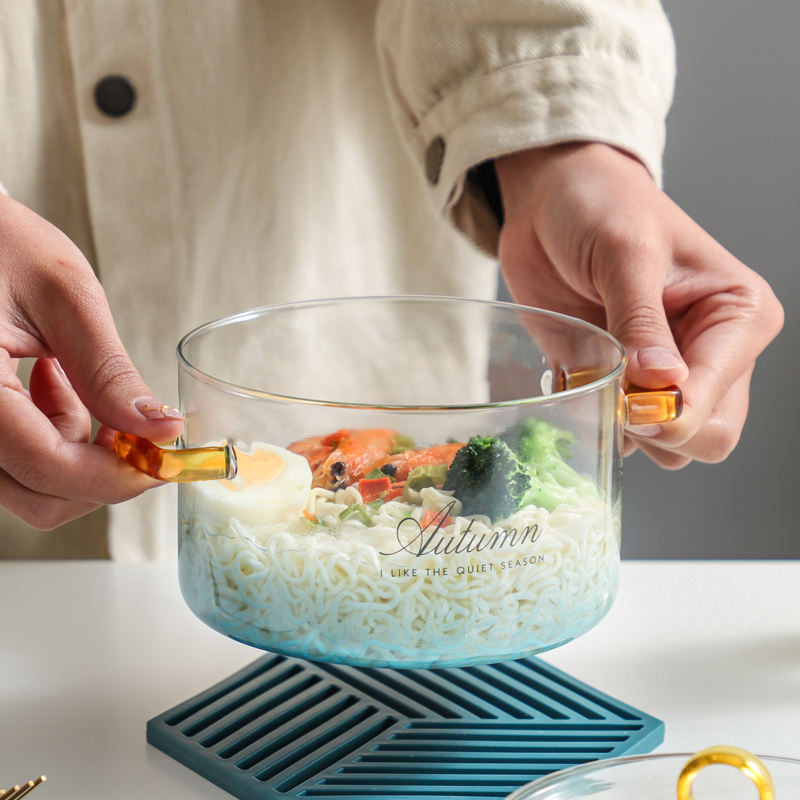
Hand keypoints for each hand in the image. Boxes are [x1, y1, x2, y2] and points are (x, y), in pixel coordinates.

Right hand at [0, 195, 183, 527]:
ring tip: (77, 385)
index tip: (164, 457)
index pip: (47, 466)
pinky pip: (10, 463)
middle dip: (102, 473)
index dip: (117, 474)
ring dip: (75, 456)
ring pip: (25, 487)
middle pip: (37, 496)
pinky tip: (52, 387)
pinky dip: (46, 441)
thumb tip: (162, 430)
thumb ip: (109, 372)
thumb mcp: (64, 296)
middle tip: (134, 427)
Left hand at [495, 143, 783, 467]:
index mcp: (737, 318)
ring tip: (592, 378)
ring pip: (666, 446)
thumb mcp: (625, 252)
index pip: (717, 400)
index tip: (625, 398)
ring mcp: (667, 375)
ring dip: (624, 430)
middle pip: (706, 437)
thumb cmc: (600, 207)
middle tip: (609, 391)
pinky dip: (595, 423)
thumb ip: (641, 321)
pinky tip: (574, 383)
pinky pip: (619, 434)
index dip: (670, 413)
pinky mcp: (623, 382)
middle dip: (655, 429)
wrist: (552, 201)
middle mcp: (712, 355)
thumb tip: (662, 385)